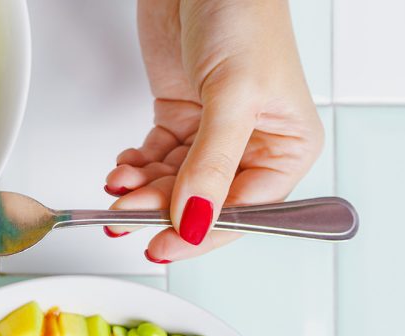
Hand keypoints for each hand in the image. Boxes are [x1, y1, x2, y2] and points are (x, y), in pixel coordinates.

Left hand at [104, 0, 323, 262]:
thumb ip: (211, 165)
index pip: (246, 212)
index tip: (163, 244)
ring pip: (174, 184)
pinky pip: (157, 160)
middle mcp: (253, 145)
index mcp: (287, 146)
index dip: (202, 233)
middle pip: (202, 202)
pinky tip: (122, 170)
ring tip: (117, 190)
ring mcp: (212, 133)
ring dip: (142, 192)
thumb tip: (194, 222)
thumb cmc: (242, 13)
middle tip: (123, 216)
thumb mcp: (232, 95)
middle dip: (161, 211)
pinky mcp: (181, 116)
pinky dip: (136, 169)